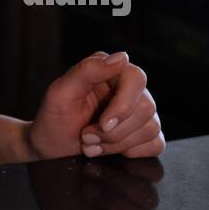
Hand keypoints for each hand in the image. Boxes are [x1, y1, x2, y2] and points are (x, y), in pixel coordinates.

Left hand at [26, 51, 164, 161]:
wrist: (52, 145)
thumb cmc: (54, 115)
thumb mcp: (62, 91)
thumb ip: (88, 70)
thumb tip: (122, 57)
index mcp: (110, 71)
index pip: (136, 79)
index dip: (123, 106)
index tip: (103, 124)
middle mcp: (128, 88)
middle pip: (146, 108)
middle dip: (114, 132)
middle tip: (86, 136)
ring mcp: (139, 112)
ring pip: (151, 128)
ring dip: (117, 144)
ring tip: (91, 144)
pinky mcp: (143, 134)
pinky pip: (156, 144)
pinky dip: (132, 152)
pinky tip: (110, 150)